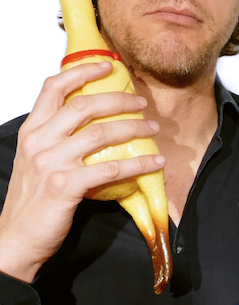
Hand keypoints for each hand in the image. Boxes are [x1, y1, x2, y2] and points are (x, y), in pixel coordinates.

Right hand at [0, 62, 165, 281]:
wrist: (17, 238)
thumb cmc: (32, 200)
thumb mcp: (37, 160)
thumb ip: (57, 138)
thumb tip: (94, 122)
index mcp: (32, 131)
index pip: (53, 88)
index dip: (81, 72)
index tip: (106, 66)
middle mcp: (39, 142)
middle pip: (84, 106)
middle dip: (118, 100)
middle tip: (141, 102)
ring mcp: (52, 163)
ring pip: (101, 134)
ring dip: (134, 128)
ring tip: (153, 128)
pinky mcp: (66, 186)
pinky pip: (111, 169)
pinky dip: (138, 163)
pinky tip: (155, 162)